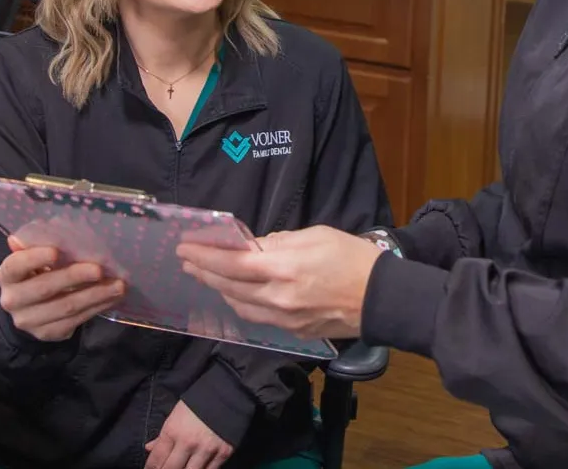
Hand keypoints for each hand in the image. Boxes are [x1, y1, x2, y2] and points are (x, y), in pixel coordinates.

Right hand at [0, 235, 124, 340]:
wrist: (29, 308)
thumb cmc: (37, 271)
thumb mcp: (36, 255)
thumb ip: (44, 241)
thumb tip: (58, 228)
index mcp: (7, 275)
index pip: (15, 266)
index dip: (34, 258)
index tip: (56, 251)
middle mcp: (12, 300)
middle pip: (44, 288)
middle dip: (74, 277)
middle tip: (99, 269)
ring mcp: (29, 320)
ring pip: (65, 307)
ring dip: (95, 295)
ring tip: (118, 284)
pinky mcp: (48, 333)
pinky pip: (76, 321)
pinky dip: (97, 307)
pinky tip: (112, 297)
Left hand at [144, 399, 233, 468]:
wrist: (229, 393)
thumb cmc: (198, 402)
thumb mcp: (176, 414)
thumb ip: (163, 435)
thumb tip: (149, 448)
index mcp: (173, 431)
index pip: (156, 459)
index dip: (151, 468)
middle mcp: (188, 443)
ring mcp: (206, 450)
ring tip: (182, 468)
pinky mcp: (223, 454)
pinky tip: (197, 468)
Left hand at [177, 225, 382, 340]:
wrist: (381, 297)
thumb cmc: (352, 257)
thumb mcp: (316, 235)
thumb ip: (279, 241)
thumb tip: (253, 247)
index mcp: (283, 267)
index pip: (231, 262)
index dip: (204, 255)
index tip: (185, 247)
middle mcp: (277, 297)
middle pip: (228, 286)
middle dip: (204, 272)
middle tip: (187, 260)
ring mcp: (284, 318)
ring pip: (239, 305)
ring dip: (219, 289)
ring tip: (207, 275)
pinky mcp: (292, 332)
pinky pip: (257, 317)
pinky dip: (241, 304)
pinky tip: (236, 294)